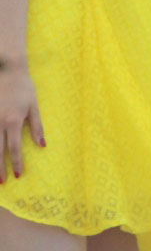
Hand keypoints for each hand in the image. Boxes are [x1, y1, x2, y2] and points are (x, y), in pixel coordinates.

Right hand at [0, 63, 45, 180]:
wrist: (7, 71)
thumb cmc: (24, 87)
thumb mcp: (34, 105)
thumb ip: (37, 126)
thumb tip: (43, 145)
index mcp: (13, 121)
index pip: (14, 147)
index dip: (17, 162)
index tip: (18, 175)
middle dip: (0, 168)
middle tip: (2, 183)